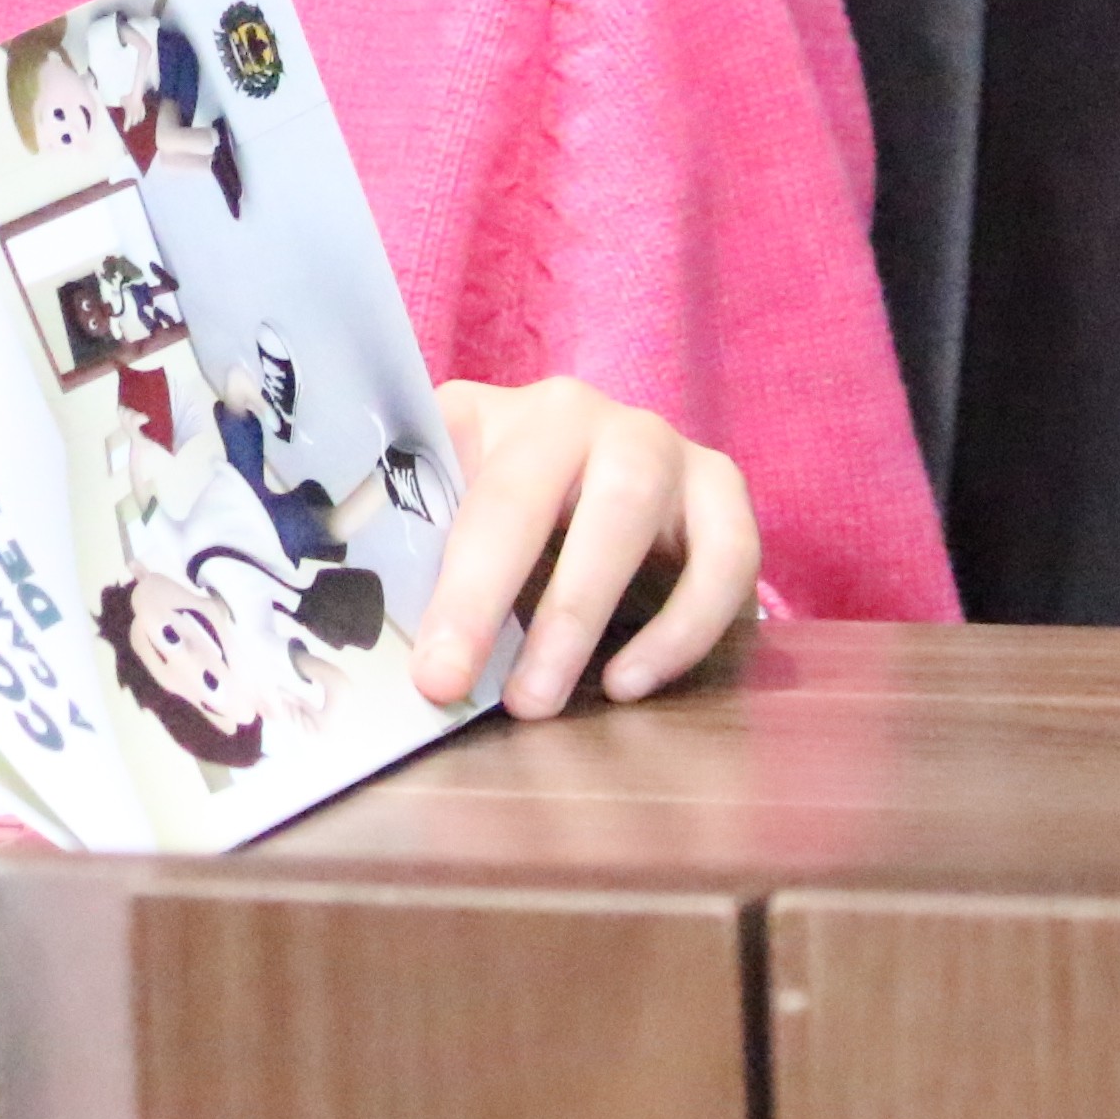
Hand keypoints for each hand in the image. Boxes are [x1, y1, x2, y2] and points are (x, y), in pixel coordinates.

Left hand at [405, 378, 756, 718]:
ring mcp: (658, 444)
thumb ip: (416, 556)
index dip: (460, 596)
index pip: (471, 502)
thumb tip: (393, 653)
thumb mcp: (449, 512)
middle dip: (516, 609)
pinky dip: (685, 627)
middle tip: (506, 703)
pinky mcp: (722, 488)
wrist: (592, 470)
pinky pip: (726, 556)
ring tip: (552, 700)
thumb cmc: (497, 508)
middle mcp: (578, 415)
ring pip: (629, 517)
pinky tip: (633, 683)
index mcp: (492, 416)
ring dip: (588, 617)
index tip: (439, 679)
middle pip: (539, 500)